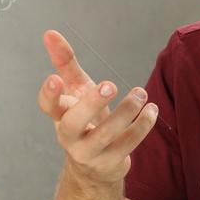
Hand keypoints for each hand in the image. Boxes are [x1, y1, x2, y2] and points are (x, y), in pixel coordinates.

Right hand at [36, 29, 157, 185]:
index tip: (54, 79)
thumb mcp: (76, 89)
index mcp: (60, 115)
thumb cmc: (85, 119)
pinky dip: (142, 126)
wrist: (95, 166)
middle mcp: (69, 137)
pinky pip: (127, 144)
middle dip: (91, 103)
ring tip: (141, 93)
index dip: (48, 94)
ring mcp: (89, 152)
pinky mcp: (110, 162)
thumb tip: (50, 33)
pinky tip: (151, 110)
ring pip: (106, 134)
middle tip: (111, 85)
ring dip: (126, 111)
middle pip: (73, 123)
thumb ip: (65, 62)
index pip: (47, 106)